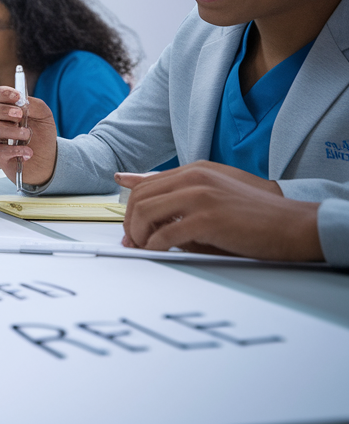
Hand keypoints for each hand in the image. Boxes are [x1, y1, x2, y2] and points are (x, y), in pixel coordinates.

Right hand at [0, 85, 58, 185]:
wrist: (48, 159)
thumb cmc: (43, 135)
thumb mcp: (45, 116)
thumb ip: (35, 105)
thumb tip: (22, 102)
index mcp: (10, 109)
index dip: (4, 93)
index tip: (17, 97)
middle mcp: (1, 121)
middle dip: (6, 111)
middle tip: (20, 116)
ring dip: (13, 131)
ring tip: (27, 136)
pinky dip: (15, 150)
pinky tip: (27, 152)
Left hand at [118, 162, 322, 260]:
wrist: (293, 224)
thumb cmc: (256, 214)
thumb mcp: (214, 193)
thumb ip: (180, 194)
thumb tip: (142, 196)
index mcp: (195, 170)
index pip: (145, 185)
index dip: (131, 209)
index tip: (131, 229)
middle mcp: (194, 178)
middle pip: (139, 198)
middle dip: (130, 224)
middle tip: (134, 243)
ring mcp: (200, 196)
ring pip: (145, 213)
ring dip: (139, 236)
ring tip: (145, 249)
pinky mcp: (207, 219)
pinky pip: (164, 235)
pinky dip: (155, 247)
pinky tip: (160, 253)